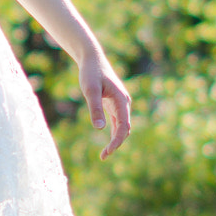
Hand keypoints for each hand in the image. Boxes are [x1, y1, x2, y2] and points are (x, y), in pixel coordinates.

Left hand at [78, 46, 131, 160]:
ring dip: (116, 140)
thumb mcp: (90, 90)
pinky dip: (114, 133)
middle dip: (116, 144)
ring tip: (104, 154)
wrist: (92, 59)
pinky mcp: (114, 104)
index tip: (107, 152)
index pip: (123, 126)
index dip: (117, 141)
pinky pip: (117, 122)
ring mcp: (120, 104)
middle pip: (125, 129)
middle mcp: (124, 103)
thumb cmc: (91, 73)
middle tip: (103, 156)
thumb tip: (100, 128)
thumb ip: (95, 108)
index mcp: (121, 101)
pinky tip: (107, 143)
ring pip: (122, 126)